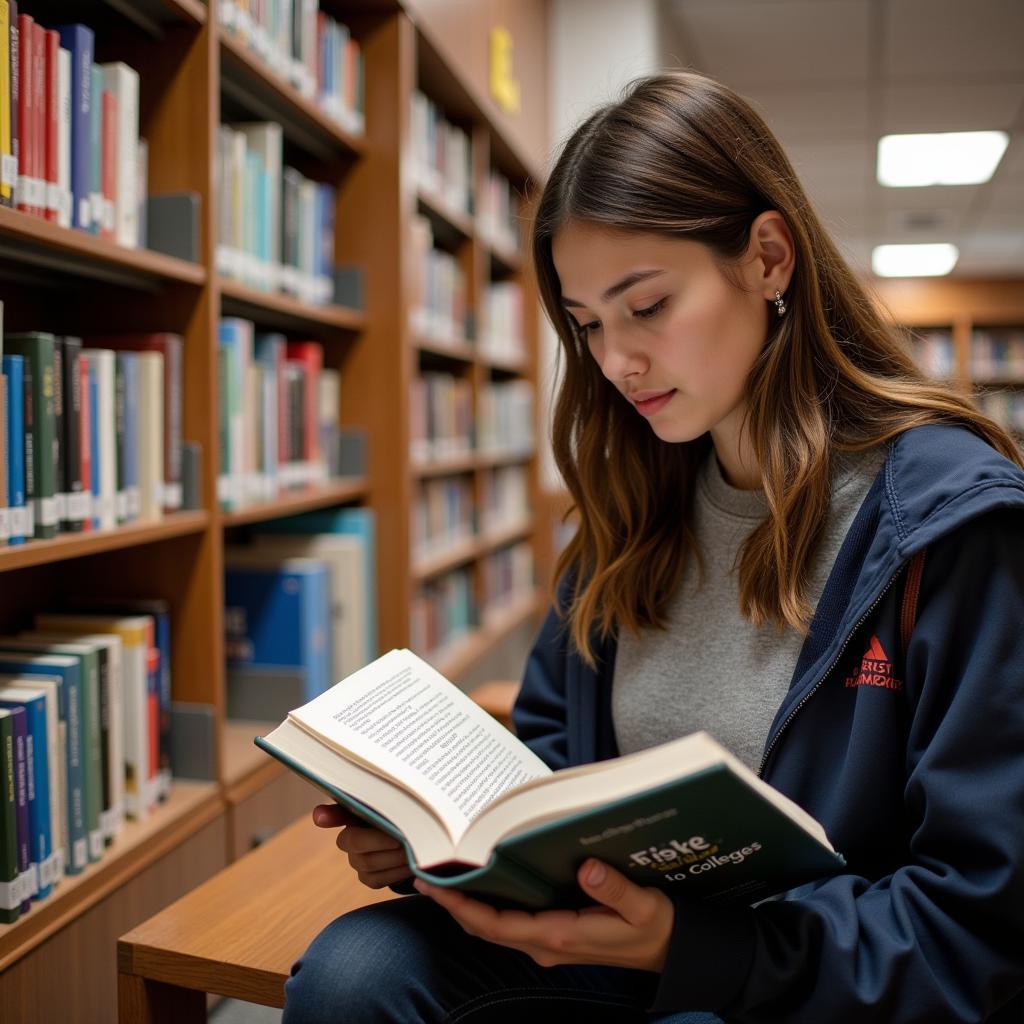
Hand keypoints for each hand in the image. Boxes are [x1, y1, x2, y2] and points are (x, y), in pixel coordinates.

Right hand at [312, 803, 412, 888]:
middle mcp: (348, 838)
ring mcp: (357, 860)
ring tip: (413, 849)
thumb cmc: (399, 817)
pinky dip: (396, 872)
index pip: (336, 811)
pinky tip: (410, 865)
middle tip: (401, 838)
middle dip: (380, 840)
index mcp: (352, 813)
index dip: (328, 815)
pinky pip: (377, 879)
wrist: (412, 838)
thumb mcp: (393, 805)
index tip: (320, 817)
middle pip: (354, 841)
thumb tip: (342, 805)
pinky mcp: (369, 878)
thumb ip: (380, 799)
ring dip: (393, 857)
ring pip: (368, 863)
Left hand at [414, 858, 673, 971]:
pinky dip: (488, 905)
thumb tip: (587, 867)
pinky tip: (482, 882)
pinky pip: (510, 923)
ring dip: (468, 904)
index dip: (462, 906)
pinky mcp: (555, 935)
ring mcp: (549, 942)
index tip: (435, 884)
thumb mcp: (644, 908)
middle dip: (453, 903)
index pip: (496, 925)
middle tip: (424, 872)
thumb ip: (615, 890)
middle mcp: (546, 943)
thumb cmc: (657, 928)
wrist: (671, 952)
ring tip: (444, 873)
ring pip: (495, 926)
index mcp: (560, 936)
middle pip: (485, 927)